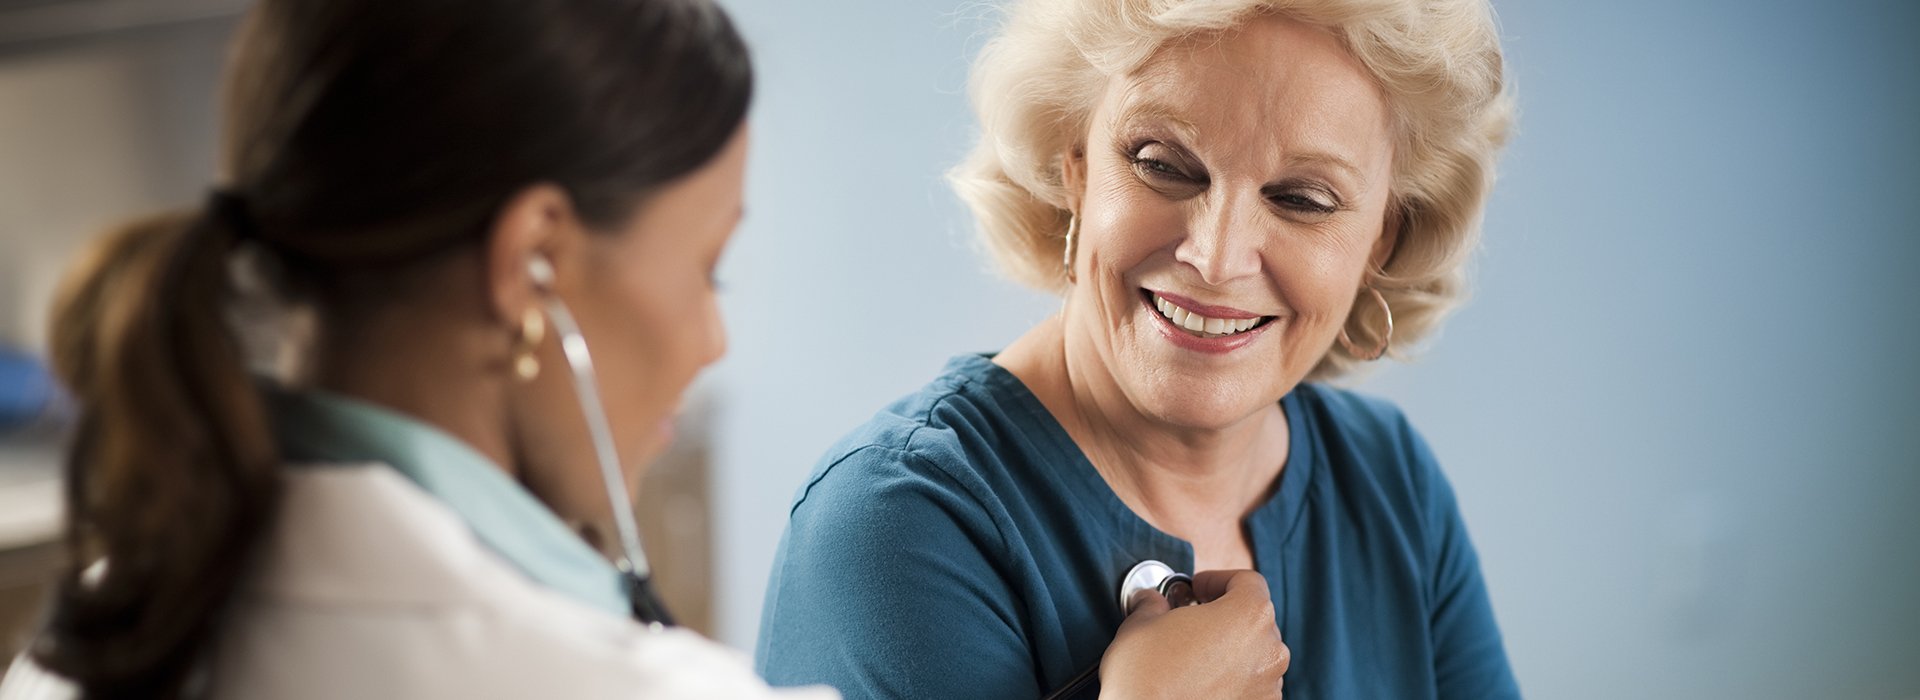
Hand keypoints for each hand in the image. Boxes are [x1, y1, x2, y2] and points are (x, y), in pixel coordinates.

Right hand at [1097, 569, 1289, 698]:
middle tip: (1192, 619)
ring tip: (1194, 654)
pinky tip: (1201, 682)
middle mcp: (1269, 650)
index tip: (1197, 588)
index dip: (1219, 580)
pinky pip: (1251, 684)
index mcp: (1248, 616)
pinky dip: (1232, 678)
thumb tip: (1152, 602)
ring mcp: (1268, 686)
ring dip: (1231, 648)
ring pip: (1255, 654)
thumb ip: (1154, 604)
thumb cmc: (1145, 677)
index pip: (1248, 582)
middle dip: (1224, 615)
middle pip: (1254, 618)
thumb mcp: (1140, 624)